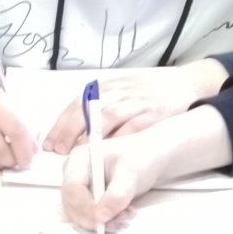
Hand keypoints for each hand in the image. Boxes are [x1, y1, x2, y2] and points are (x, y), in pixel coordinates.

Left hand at [42, 64, 222, 151]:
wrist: (183, 82)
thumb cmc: (144, 94)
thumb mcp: (117, 95)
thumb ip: (96, 111)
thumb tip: (67, 135)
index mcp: (105, 88)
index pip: (76, 105)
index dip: (61, 125)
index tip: (49, 144)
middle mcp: (118, 92)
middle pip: (88, 110)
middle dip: (71, 130)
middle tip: (59, 150)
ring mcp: (136, 101)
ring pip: (109, 115)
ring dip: (92, 134)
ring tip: (80, 151)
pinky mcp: (154, 111)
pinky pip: (136, 123)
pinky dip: (122, 135)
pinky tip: (112, 149)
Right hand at [60, 132, 164, 232]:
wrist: (150, 160)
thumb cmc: (140, 158)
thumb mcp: (131, 173)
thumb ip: (116, 194)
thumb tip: (101, 216)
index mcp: (79, 159)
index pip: (72, 188)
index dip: (84, 206)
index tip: (102, 219)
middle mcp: (75, 175)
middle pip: (72, 205)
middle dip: (95, 218)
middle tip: (119, 222)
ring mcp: (81, 190)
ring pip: (81, 216)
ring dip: (104, 223)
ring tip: (127, 216)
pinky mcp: (89, 202)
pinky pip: (90, 219)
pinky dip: (108, 223)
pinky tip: (124, 216)